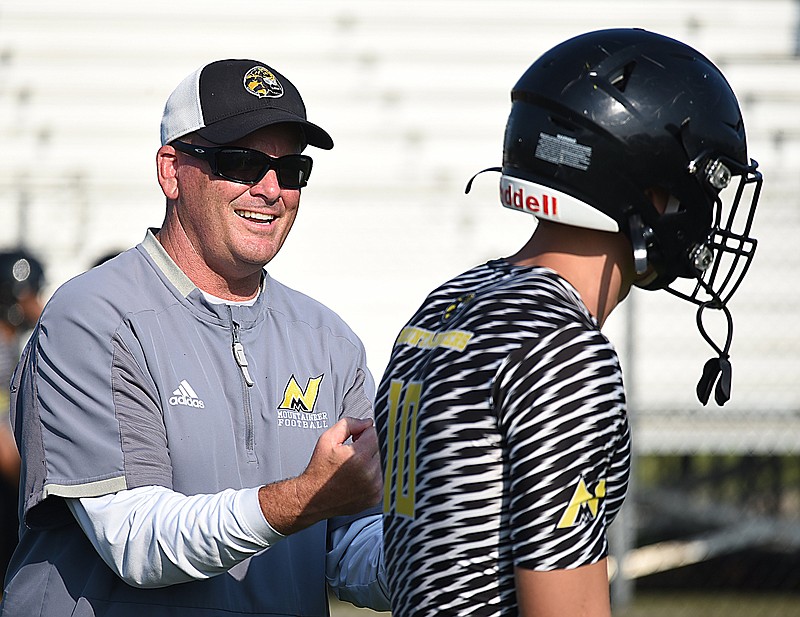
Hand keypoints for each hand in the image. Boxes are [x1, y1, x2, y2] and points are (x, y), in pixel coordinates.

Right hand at [258, 417, 382, 534]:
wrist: (312, 498)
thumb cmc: (319, 470)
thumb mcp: (327, 439)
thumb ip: (348, 425)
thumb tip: (366, 422)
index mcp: (358, 456)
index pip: (375, 433)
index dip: (364, 432)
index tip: (357, 437)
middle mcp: (369, 473)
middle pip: (380, 447)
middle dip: (368, 446)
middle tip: (353, 451)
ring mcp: (374, 486)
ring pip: (382, 462)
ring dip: (372, 460)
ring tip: (355, 465)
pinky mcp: (376, 496)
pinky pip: (381, 477)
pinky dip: (373, 475)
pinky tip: (358, 477)